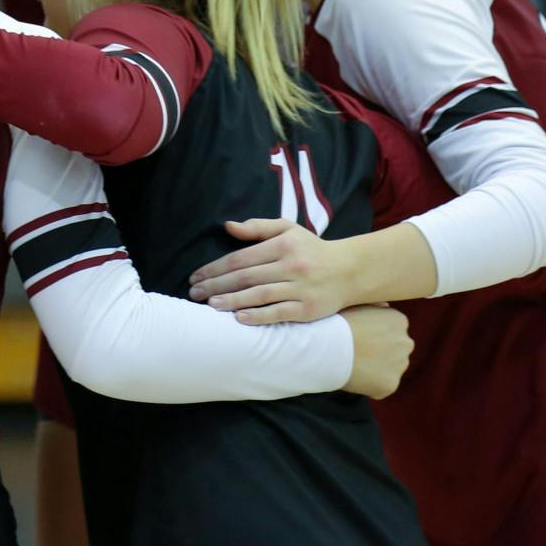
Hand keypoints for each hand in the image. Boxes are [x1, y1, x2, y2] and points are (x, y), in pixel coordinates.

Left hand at [187, 218, 362, 323]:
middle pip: (246, 276)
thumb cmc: (311, 249)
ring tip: (210, 305)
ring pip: (260, 295)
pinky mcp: (309, 308)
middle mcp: (292, 265)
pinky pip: (280, 313)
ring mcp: (301, 288)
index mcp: (283, 245)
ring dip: (233, 300)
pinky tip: (239, 318)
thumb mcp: (288, 229)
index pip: (241, 258)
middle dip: (216, 285)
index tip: (196, 276)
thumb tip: (227, 227)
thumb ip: (257, 228)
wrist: (351, 270)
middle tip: (194, 293)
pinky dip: (259, 316)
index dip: (215, 268)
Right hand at [338, 305, 411, 398]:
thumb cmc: (336, 322)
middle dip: (379, 352)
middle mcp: (405, 342)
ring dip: (375, 369)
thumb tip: (383, 307)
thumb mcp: (356, 303)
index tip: (358, 337)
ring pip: (389, 368)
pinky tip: (354, 377)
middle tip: (355, 353)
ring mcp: (400, 365)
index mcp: (399, 320)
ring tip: (353, 365)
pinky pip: (380, 386)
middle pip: (395, 350)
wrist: (326, 347)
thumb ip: (374, 306)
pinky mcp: (390, 385)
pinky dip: (369, 385)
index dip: (373, 335)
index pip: (392, 330)